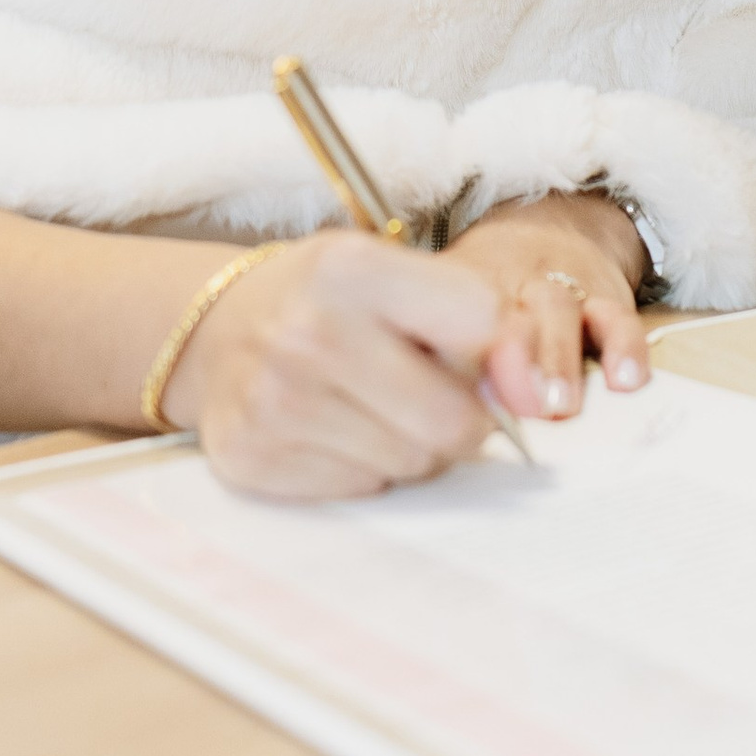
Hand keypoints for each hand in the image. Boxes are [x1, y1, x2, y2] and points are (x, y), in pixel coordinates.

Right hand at [165, 231, 506, 499]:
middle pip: (453, 422)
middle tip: (420, 389)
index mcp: (349, 267)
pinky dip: (362, 466)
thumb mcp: (400, 276)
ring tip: (369, 403)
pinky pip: (361, 489)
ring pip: (412, 464)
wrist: (218, 328)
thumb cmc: (330, 301)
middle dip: (456, 415)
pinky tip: (331, 429)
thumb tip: (536, 397)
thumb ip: (483, 322)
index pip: (481, 328)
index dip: (496, 354)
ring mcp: (272, 400)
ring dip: (409, 445)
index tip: (476, 356)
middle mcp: (305, 331)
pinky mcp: (250, 457)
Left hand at [444, 192, 651, 422]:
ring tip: (562, 406)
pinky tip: (626, 381)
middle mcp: (514, 284)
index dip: (456, 352)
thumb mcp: (454, 298)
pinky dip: (625, 349)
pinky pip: (620, 319)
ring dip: (560, 361)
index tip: (454, 394)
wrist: (556, 224)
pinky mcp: (609, 297)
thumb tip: (416, 422)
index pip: (455, 315)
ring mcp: (564, 286)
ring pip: (561, 313)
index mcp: (467, 287)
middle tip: (512, 406)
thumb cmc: (491, 282)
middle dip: (513, 360)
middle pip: (510, 313)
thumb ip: (437, 348)